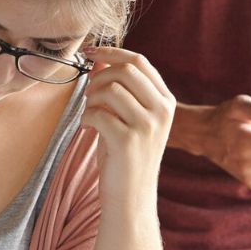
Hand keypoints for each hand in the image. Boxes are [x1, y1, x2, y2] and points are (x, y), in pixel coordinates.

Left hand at [81, 46, 176, 210]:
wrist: (131, 197)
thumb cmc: (126, 156)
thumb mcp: (127, 118)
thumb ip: (119, 89)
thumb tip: (99, 60)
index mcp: (165, 101)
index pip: (139, 61)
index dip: (111, 52)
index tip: (89, 53)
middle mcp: (162, 111)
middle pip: (126, 70)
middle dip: (99, 77)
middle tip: (88, 94)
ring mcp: (148, 126)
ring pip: (112, 89)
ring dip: (91, 98)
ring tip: (89, 114)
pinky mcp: (128, 141)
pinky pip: (98, 113)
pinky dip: (86, 117)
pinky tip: (87, 128)